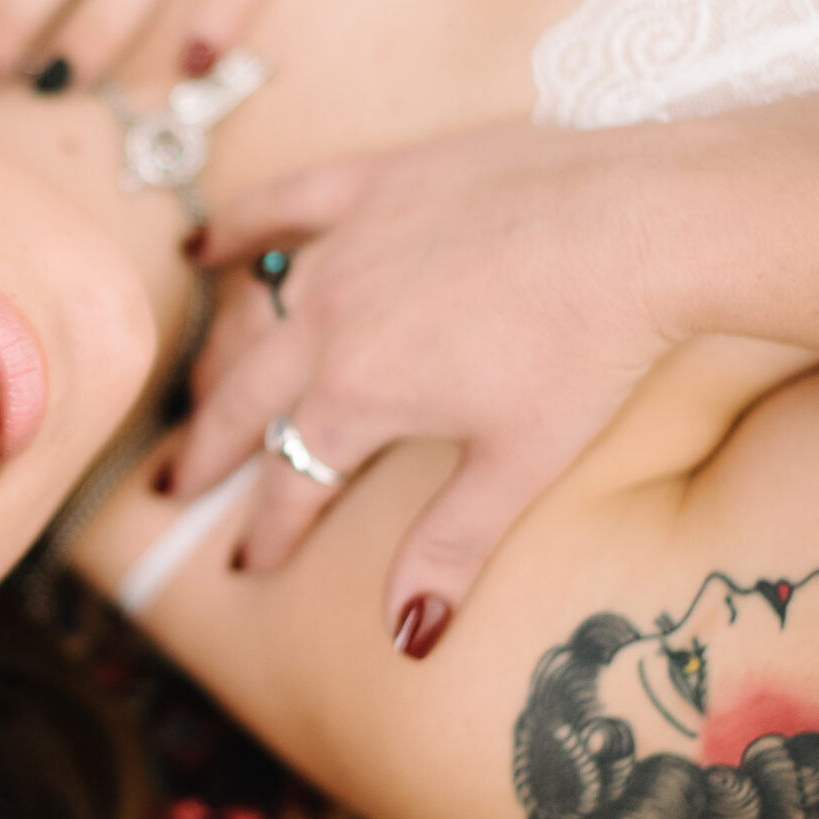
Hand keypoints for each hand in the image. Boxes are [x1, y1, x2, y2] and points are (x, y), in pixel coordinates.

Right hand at [168, 123, 678, 640]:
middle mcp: (331, 321)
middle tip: (175, 487)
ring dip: (221, 360)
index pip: (290, 478)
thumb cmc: (589, 349)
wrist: (642, 222)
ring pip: (256, 312)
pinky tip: (200, 250)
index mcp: (358, 395)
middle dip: (207, 452)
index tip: (249, 562)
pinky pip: (285, 203)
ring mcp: (347, 245)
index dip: (268, 528)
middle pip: (245, 399)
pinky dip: (236, 226)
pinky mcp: (377, 183)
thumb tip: (405, 636)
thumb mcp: (518, 464)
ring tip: (199, 395)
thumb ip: (448, 548)